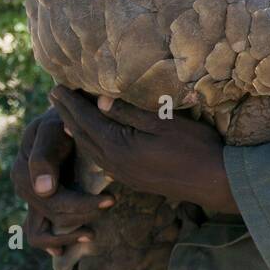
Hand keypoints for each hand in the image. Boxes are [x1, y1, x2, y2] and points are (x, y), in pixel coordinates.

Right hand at [11, 106, 115, 257]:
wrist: (61, 120)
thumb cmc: (60, 121)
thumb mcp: (52, 129)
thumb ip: (44, 157)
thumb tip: (43, 190)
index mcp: (24, 171)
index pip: (54, 200)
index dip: (83, 204)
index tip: (111, 199)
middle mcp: (23, 188)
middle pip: (53, 215)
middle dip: (84, 213)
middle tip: (111, 203)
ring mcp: (29, 199)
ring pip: (41, 232)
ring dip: (67, 235)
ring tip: (92, 233)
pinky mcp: (37, 205)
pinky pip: (38, 232)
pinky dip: (51, 242)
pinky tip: (65, 250)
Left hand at [48, 86, 240, 215]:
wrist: (216, 183)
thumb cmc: (194, 147)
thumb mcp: (163, 123)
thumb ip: (129, 113)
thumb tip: (100, 100)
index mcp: (119, 147)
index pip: (87, 120)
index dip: (71, 103)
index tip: (56, 87)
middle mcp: (115, 164)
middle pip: (83, 136)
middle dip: (67, 115)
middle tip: (53, 97)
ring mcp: (124, 175)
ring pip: (90, 151)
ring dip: (76, 131)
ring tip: (66, 117)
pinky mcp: (134, 181)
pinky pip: (101, 161)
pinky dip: (90, 146)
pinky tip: (91, 142)